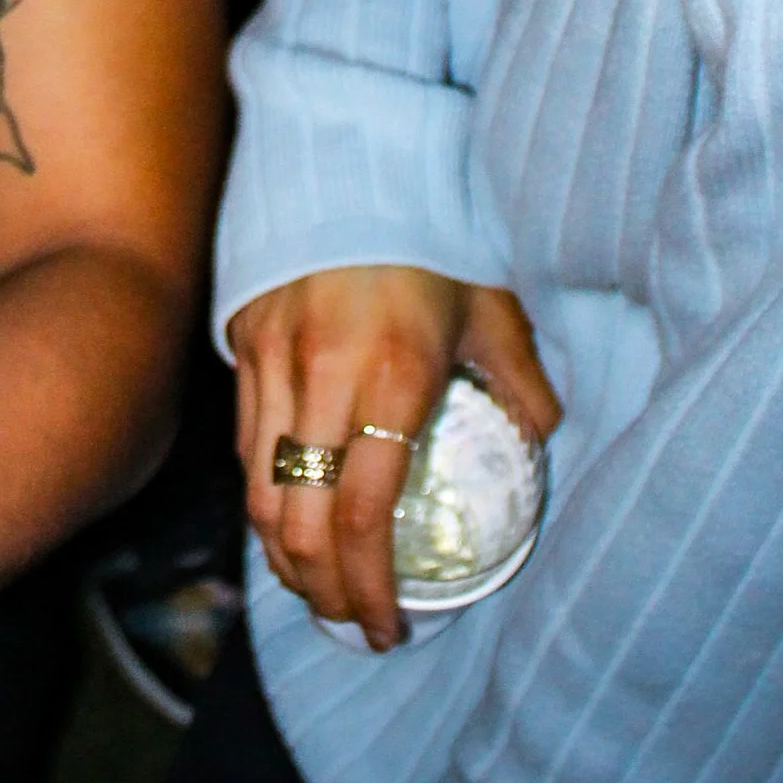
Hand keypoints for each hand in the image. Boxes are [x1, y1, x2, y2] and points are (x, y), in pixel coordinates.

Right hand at [227, 268, 558, 648]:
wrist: (353, 156)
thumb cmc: (434, 235)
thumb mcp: (493, 305)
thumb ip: (519, 379)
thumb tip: (539, 441)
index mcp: (396, 372)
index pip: (368, 512)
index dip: (369, 585)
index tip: (388, 627)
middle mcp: (326, 372)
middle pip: (302, 520)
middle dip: (321, 590)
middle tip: (349, 620)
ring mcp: (275, 358)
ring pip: (261, 491)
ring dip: (285, 557)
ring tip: (315, 587)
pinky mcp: (243, 342)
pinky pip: (247, 445)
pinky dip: (264, 500)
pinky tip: (289, 522)